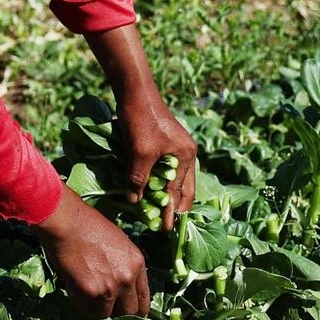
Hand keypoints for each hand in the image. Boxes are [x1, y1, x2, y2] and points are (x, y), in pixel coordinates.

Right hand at [35, 188, 149, 317]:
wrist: (66, 221)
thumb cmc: (86, 224)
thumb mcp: (117, 241)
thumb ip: (123, 264)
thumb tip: (119, 281)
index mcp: (137, 263)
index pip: (143, 299)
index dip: (133, 305)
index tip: (124, 306)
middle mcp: (127, 278)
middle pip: (129, 311)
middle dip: (116, 309)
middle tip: (104, 302)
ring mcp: (109, 287)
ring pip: (106, 313)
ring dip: (96, 306)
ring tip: (86, 292)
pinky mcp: (90, 292)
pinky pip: (86, 307)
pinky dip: (80, 301)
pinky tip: (74, 286)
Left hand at [115, 89, 197, 230]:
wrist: (134, 90)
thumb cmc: (140, 120)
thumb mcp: (139, 152)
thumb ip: (139, 178)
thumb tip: (136, 201)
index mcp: (186, 155)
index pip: (178, 191)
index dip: (171, 211)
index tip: (166, 229)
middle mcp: (185, 152)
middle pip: (183, 186)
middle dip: (175, 205)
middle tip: (168, 224)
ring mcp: (175, 145)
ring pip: (173, 176)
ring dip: (166, 192)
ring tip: (161, 210)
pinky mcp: (162, 140)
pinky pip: (163, 166)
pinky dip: (158, 178)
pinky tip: (150, 186)